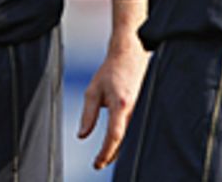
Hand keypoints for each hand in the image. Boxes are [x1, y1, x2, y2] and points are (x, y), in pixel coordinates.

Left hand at [78, 40, 147, 169]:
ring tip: (103, 158)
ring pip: (128, 137)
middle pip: (122, 141)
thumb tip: (82, 135)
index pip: (114, 136)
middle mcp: (133, 110)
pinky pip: (131, 129)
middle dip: (110, 155)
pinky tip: (114, 145)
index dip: (106, 153)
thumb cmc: (111, 71)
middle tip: (98, 164)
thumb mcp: (93, 91)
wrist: (130, 56)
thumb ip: (88, 115)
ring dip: (116, 149)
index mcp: (121, 105)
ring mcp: (138, 111)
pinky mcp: (139, 110)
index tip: (97, 163)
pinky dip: (122, 139)